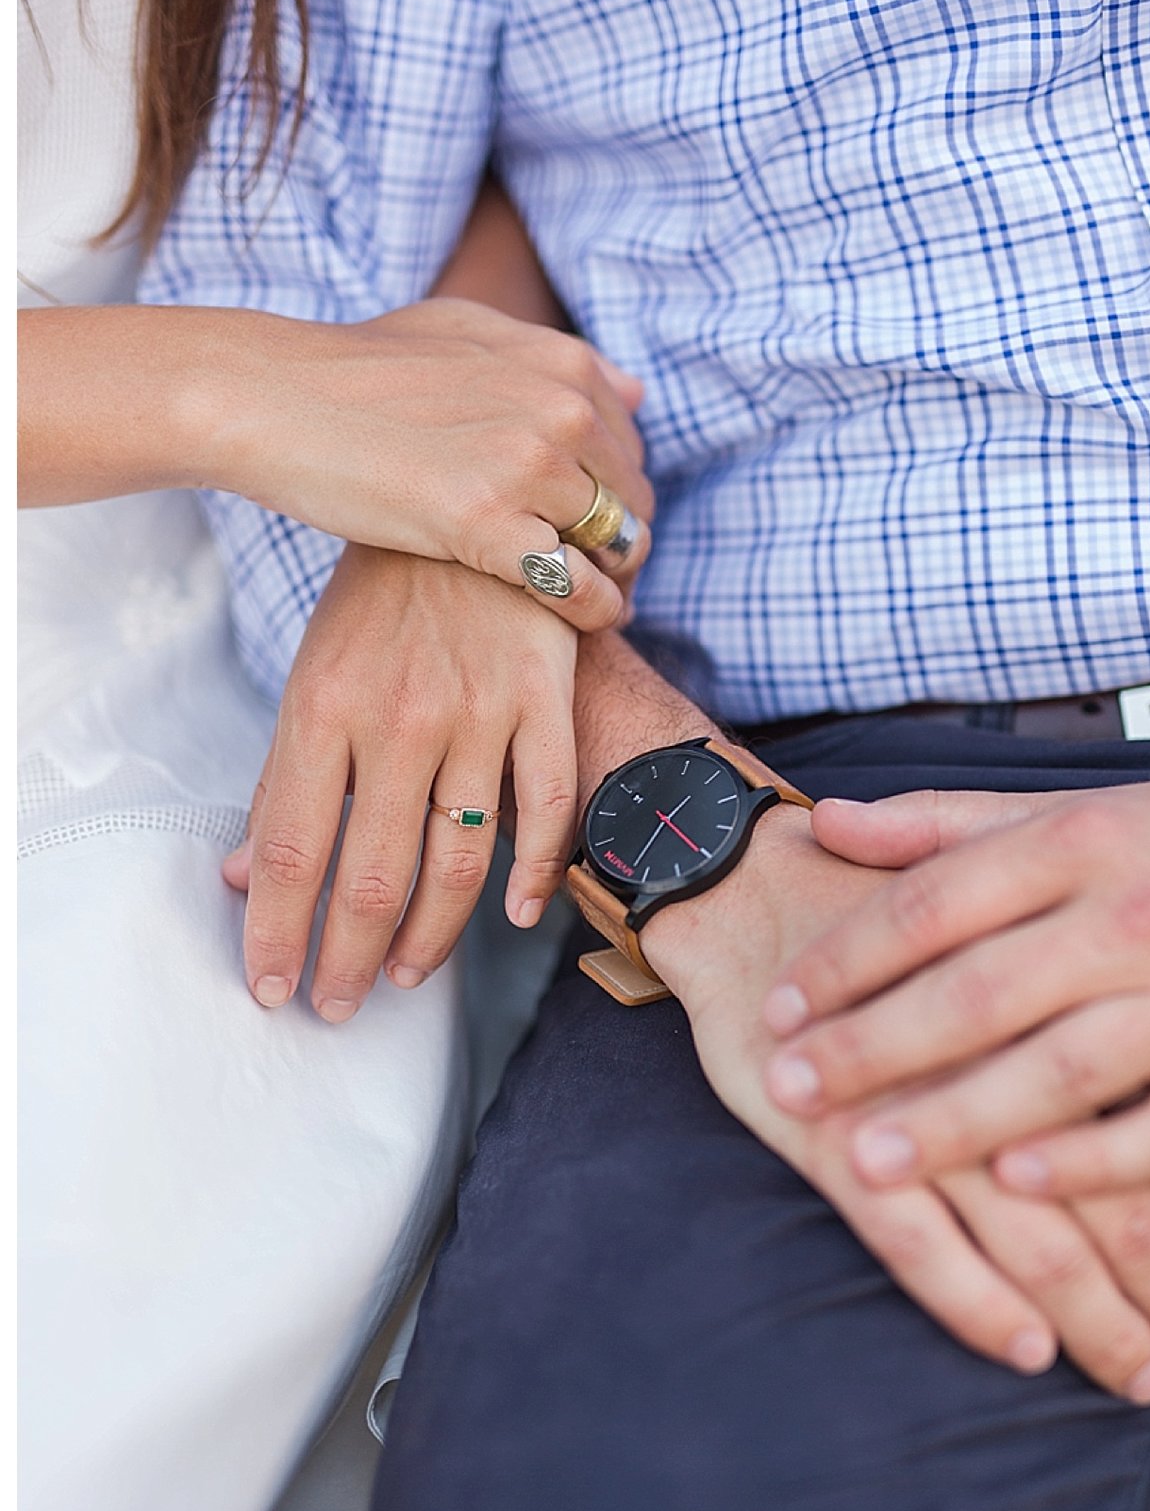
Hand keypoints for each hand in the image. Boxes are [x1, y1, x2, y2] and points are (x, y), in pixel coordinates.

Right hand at [204, 297, 654, 623]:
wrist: (268, 396)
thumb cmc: (358, 366)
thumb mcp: (465, 331)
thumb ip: (550, 359)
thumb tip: (633, 392)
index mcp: (562, 365)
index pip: (631, 448)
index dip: (620, 494)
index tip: (595, 527)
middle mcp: (560, 409)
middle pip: (632, 500)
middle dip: (622, 543)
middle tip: (601, 580)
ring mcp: (526, 464)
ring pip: (614, 544)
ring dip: (611, 580)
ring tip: (593, 605)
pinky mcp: (486, 522)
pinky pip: (576, 586)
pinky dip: (592, 611)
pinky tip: (582, 625)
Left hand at [220, 546, 580, 1015]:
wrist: (467, 505)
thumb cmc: (382, 601)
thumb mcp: (314, 675)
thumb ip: (287, 778)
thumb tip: (241, 879)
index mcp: (323, 708)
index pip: (289, 849)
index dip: (277, 932)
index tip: (273, 986)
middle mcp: (399, 718)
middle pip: (370, 872)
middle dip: (350, 957)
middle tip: (339, 1005)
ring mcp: (479, 711)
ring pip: (458, 858)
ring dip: (431, 935)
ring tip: (408, 977)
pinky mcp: (545, 699)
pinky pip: (548, 805)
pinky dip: (538, 871)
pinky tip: (519, 917)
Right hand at [641, 808, 1149, 1397]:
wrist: (764, 885)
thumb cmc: (914, 930)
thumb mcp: (1025, 948)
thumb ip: (1108, 1017)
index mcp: (1080, 1005)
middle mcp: (1018, 1056)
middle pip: (1122, 1202)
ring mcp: (929, 1105)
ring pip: (1038, 1236)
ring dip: (1095, 1317)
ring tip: (1133, 1375)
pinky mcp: (843, 1140)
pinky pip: (922, 1242)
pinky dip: (978, 1303)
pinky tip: (1024, 1350)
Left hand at [757, 779, 1149, 1198]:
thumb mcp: (1062, 812)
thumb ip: (942, 826)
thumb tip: (827, 824)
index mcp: (1082, 843)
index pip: (939, 902)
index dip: (848, 957)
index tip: (776, 1007)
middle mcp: (1138, 917)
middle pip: (985, 991)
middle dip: (875, 1047)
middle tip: (789, 1089)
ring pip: (1061, 1073)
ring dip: (957, 1120)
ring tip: (868, 1161)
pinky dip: (1089, 1163)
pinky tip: (1015, 1185)